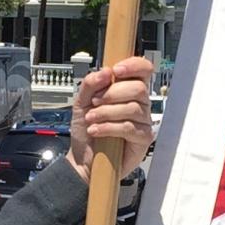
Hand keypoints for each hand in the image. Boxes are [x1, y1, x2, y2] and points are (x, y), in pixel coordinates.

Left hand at [68, 55, 157, 181]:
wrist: (83, 158)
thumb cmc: (87, 130)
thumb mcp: (81, 103)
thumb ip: (91, 84)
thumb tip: (106, 71)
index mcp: (127, 90)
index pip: (143, 70)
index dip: (134, 66)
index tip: (116, 70)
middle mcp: (140, 103)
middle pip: (138, 88)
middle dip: (112, 94)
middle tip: (95, 103)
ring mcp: (143, 121)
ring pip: (133, 108)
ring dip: (106, 112)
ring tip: (91, 120)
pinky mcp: (143, 139)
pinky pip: (129, 128)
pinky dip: (109, 127)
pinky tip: (97, 131)